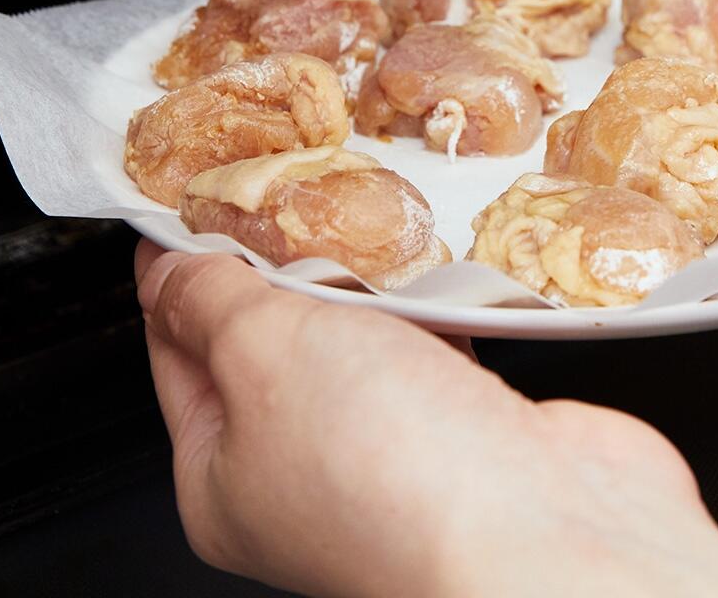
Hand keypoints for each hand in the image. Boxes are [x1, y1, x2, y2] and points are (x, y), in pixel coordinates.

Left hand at [134, 240, 717, 596]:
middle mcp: (304, 481)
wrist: (545, 533)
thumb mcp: (261, 352)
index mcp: (221, 482)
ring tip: (368, 216)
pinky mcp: (473, 434)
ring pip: (362, 341)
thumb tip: (171, 264)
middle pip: (273, 342)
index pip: (178, 351)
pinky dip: (439, 309)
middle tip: (287, 184)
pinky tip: (442, 269)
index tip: (189, 194)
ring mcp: (393, 457)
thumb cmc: (390, 473)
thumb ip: (212, 296)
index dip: (180, 267)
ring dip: (369, 284)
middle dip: (284, 263)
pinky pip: (440, 350)